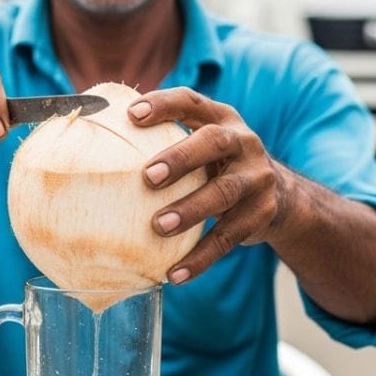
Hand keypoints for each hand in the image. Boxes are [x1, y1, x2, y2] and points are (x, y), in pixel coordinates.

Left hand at [128, 87, 291, 283]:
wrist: (278, 196)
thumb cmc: (216, 166)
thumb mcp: (201, 146)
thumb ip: (166, 141)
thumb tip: (97, 143)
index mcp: (220, 118)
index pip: (190, 101)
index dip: (163, 105)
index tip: (132, 115)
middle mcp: (243, 141)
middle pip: (214, 142)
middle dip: (181, 157)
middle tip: (148, 177)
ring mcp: (257, 177)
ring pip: (224, 191)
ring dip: (190, 210)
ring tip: (159, 227)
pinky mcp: (262, 213)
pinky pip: (229, 237)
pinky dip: (201, 257)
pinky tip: (175, 273)